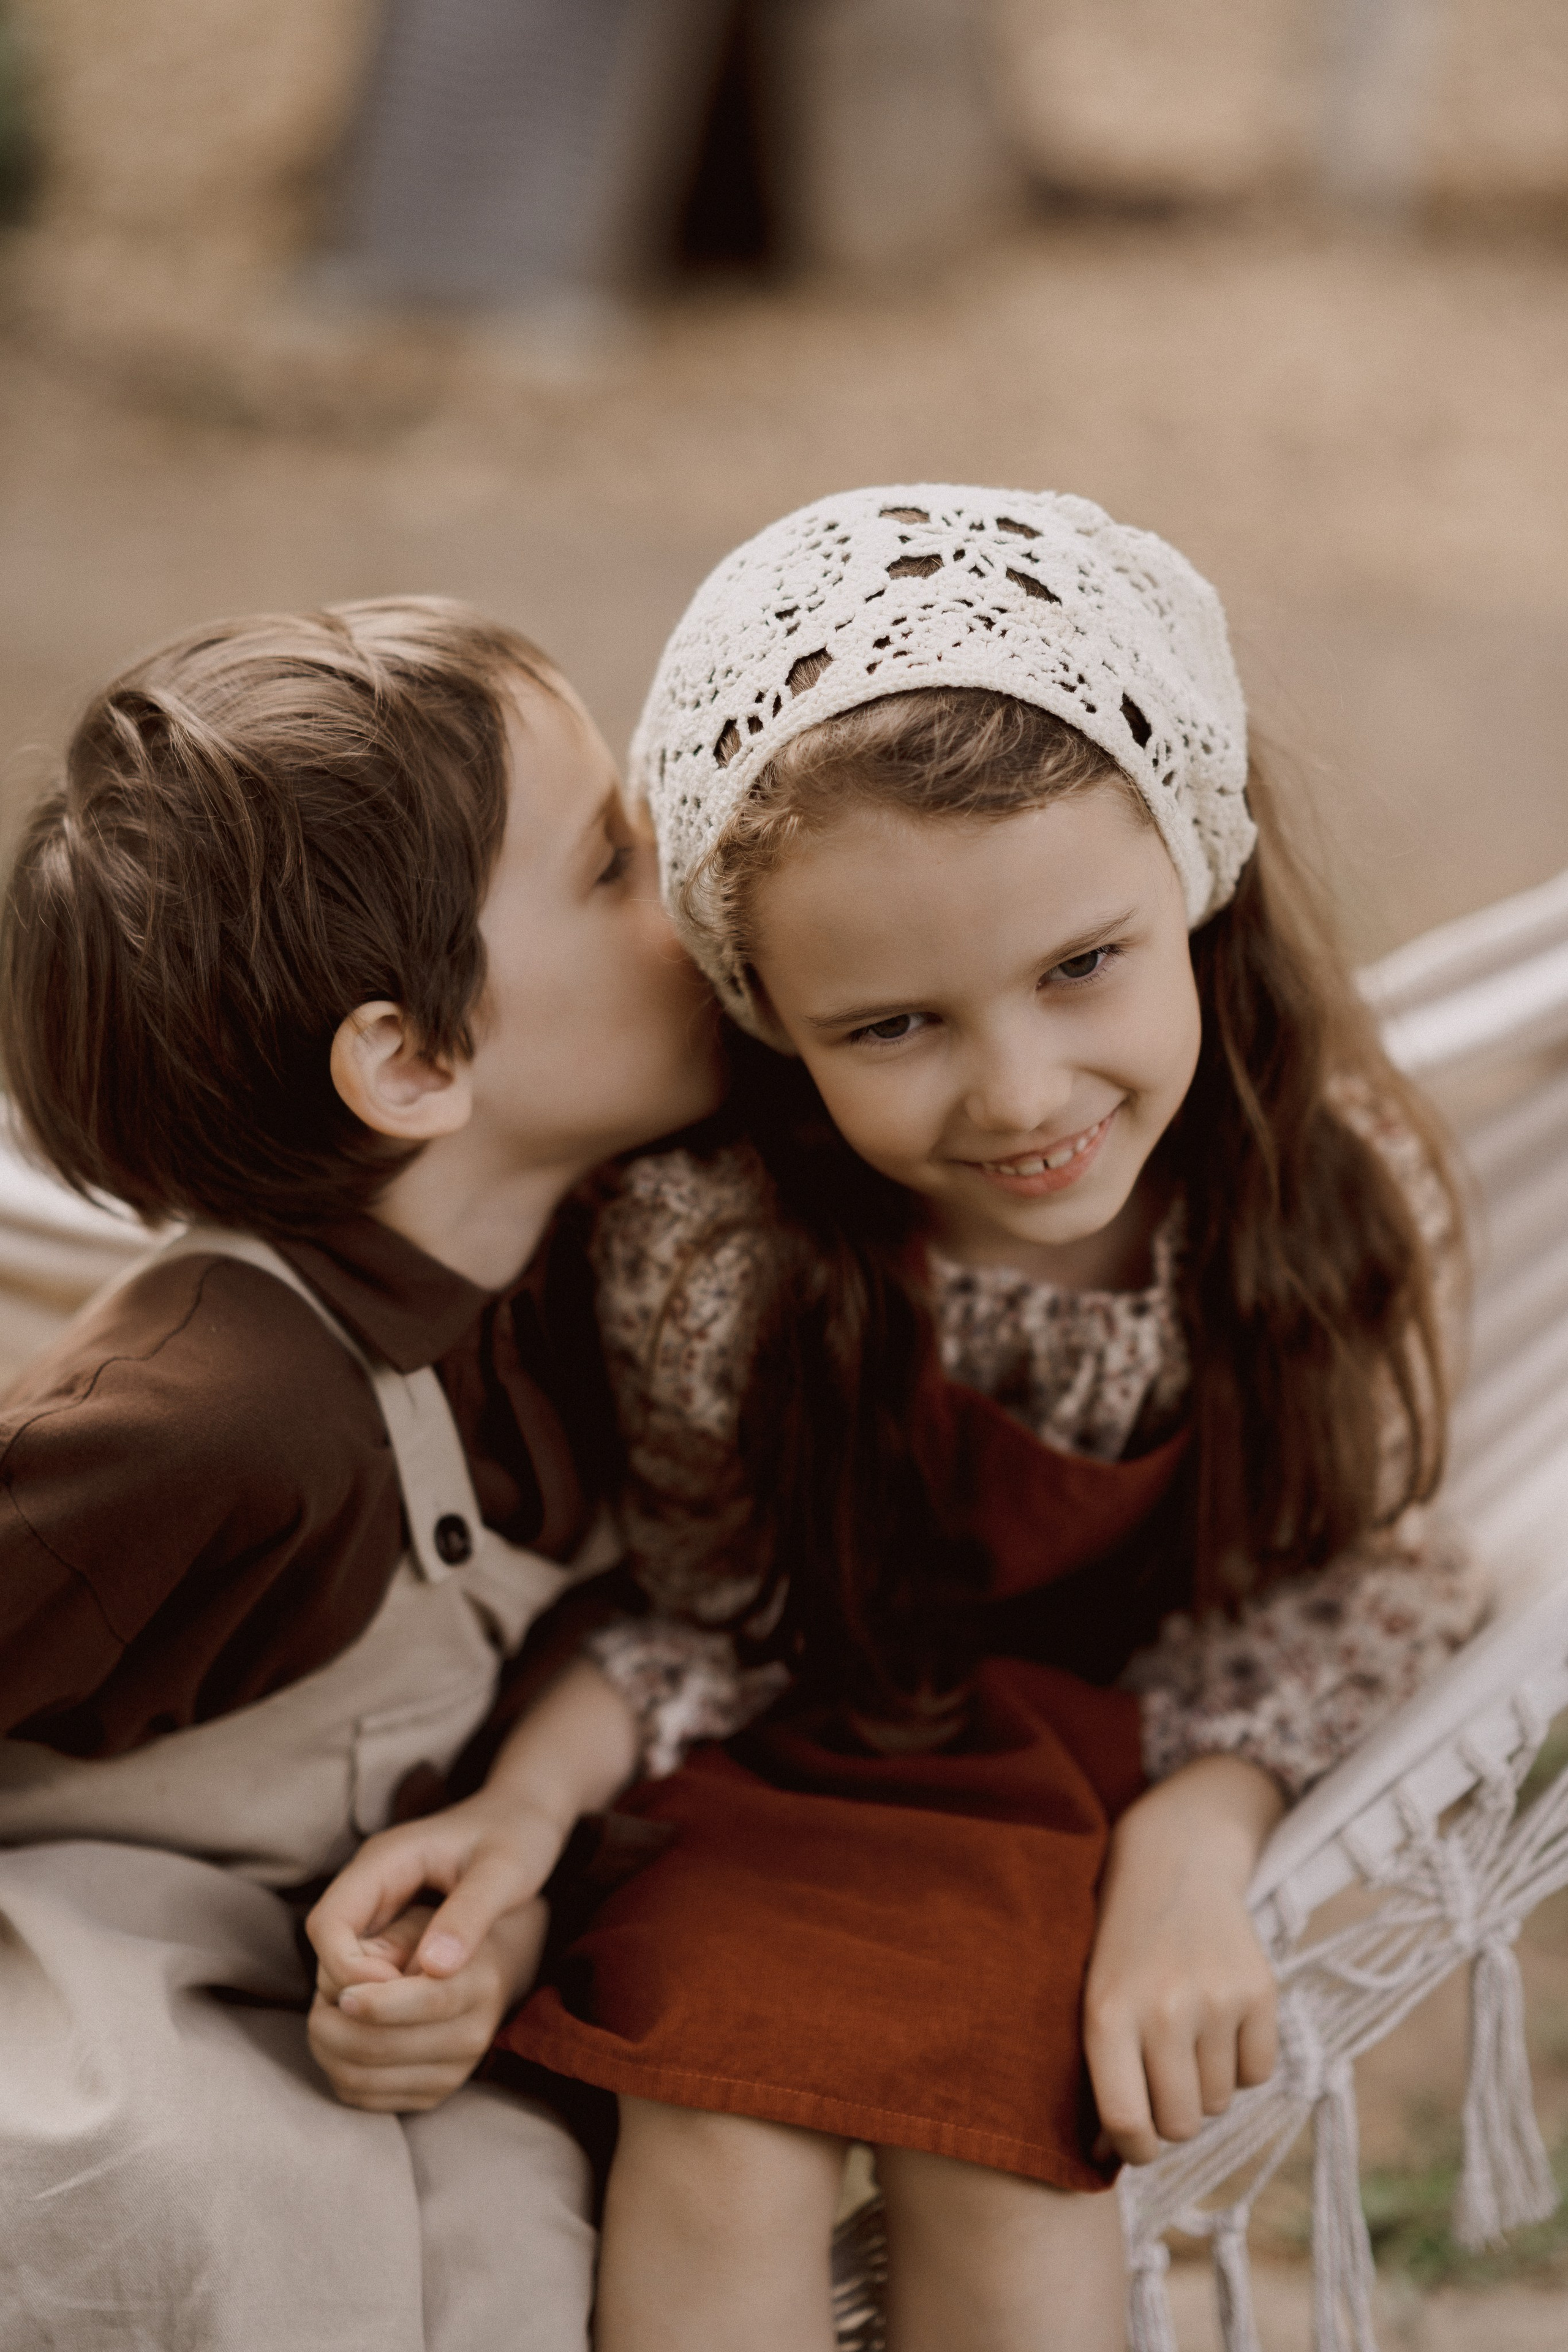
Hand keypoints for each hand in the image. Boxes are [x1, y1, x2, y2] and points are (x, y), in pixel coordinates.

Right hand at [306, 1785, 565, 1990]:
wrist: (526, 1817)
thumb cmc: (518, 1836)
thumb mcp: (504, 1872)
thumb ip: (469, 1914)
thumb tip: (434, 1970)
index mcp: (383, 1860)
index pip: (328, 1924)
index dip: (349, 1969)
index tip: (399, 1990)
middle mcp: (370, 1883)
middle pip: (331, 1952)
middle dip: (362, 1989)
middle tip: (419, 2007)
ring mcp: (379, 1905)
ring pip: (348, 1967)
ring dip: (378, 1996)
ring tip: (430, 2006)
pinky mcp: (394, 1926)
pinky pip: (374, 1969)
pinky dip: (394, 1994)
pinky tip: (432, 2002)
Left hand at [309, 1897, 548, 2112]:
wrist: (483, 1971)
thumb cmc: (441, 1933)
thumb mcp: (424, 1918)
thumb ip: (395, 1938)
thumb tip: (361, 1982)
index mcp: (477, 1982)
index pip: (425, 2003)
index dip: (374, 2003)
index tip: (341, 1993)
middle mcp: (472, 2034)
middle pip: (381, 2048)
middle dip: (334, 2026)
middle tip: (320, 1999)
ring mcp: (455, 2072)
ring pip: (363, 2079)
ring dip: (328, 2049)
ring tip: (325, 2015)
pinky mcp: (433, 2095)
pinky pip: (364, 2098)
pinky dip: (337, 2071)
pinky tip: (338, 2040)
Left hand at [1083, 1754, 1283, 2165]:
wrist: (1175, 1859)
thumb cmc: (1122, 1943)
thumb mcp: (1093, 1998)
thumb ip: (1100, 2073)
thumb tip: (1109, 2155)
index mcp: (1106, 2012)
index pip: (1127, 2123)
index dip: (1133, 2150)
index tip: (1135, 2143)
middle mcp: (1162, 2009)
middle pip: (1181, 2124)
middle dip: (1173, 2118)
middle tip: (1164, 2084)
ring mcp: (1216, 2000)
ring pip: (1221, 2103)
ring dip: (1207, 2087)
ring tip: (1188, 2039)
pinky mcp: (1261, 1991)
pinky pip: (1259, 2075)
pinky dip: (1242, 2064)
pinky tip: (1220, 2024)